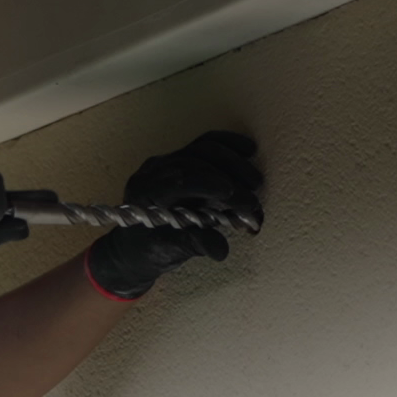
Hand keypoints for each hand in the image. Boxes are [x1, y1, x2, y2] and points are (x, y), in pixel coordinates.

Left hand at [86, 131, 262, 299]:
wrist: (140, 244)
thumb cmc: (152, 249)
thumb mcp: (169, 252)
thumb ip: (193, 245)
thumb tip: (220, 249)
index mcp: (145, 192)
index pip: (179, 180)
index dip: (210, 185)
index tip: (238, 200)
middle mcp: (154, 170)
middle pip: (195, 160)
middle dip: (229, 177)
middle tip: (252, 200)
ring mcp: (169, 160)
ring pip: (204, 148)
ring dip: (234, 162)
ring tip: (257, 182)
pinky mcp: (183, 157)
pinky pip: (207, 144)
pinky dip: (230, 145)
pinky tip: (250, 150)